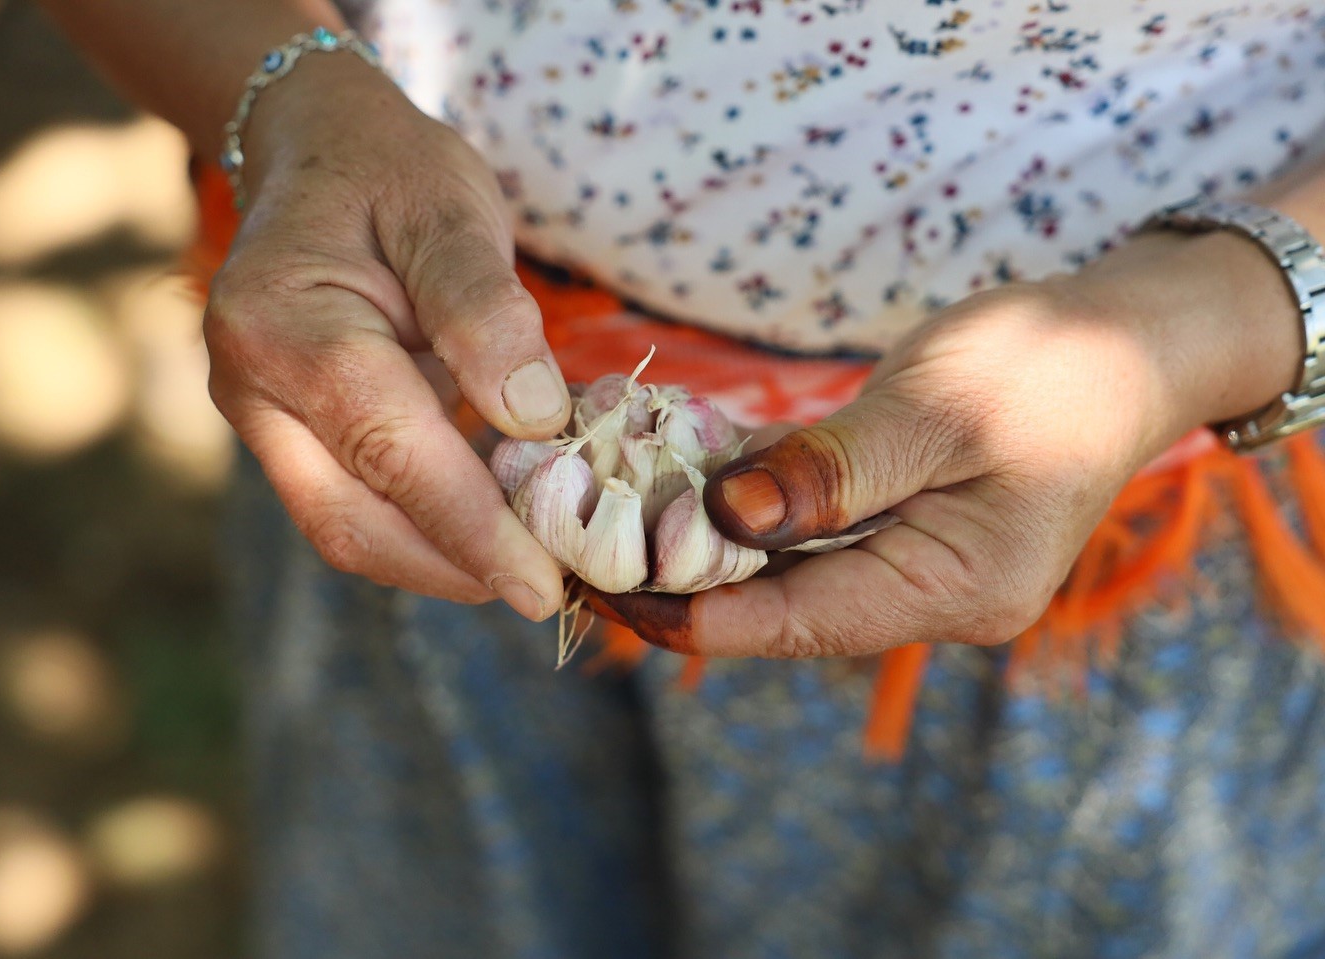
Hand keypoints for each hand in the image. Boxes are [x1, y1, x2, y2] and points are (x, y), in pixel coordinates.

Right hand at [203, 53, 570, 619]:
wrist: (318, 154)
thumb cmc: (391, 173)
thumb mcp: (451, 210)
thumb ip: (487, 311)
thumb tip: (534, 422)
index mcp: (284, 322)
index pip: (386, 449)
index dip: (471, 526)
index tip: (544, 583)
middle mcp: (251, 386)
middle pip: (350, 519)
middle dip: (455, 566)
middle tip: (550, 587)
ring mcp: (260, 419)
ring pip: (347, 527)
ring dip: (441, 559)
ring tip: (533, 561)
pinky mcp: (286, 436)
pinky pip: (354, 503)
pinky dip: (426, 527)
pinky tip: (495, 523)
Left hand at [588, 231, 1302, 656]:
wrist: (1126, 338)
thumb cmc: (1052, 365)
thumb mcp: (937, 411)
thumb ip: (831, 473)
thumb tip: (722, 521)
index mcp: (955, 589)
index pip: (803, 622)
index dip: (696, 616)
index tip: (601, 594)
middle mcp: (926, 593)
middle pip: (781, 603)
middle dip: (679, 576)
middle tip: (573, 546)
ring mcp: (909, 558)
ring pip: (782, 561)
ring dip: (696, 533)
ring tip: (594, 507)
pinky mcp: (892, 516)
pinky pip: (802, 519)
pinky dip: (738, 493)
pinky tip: (664, 463)